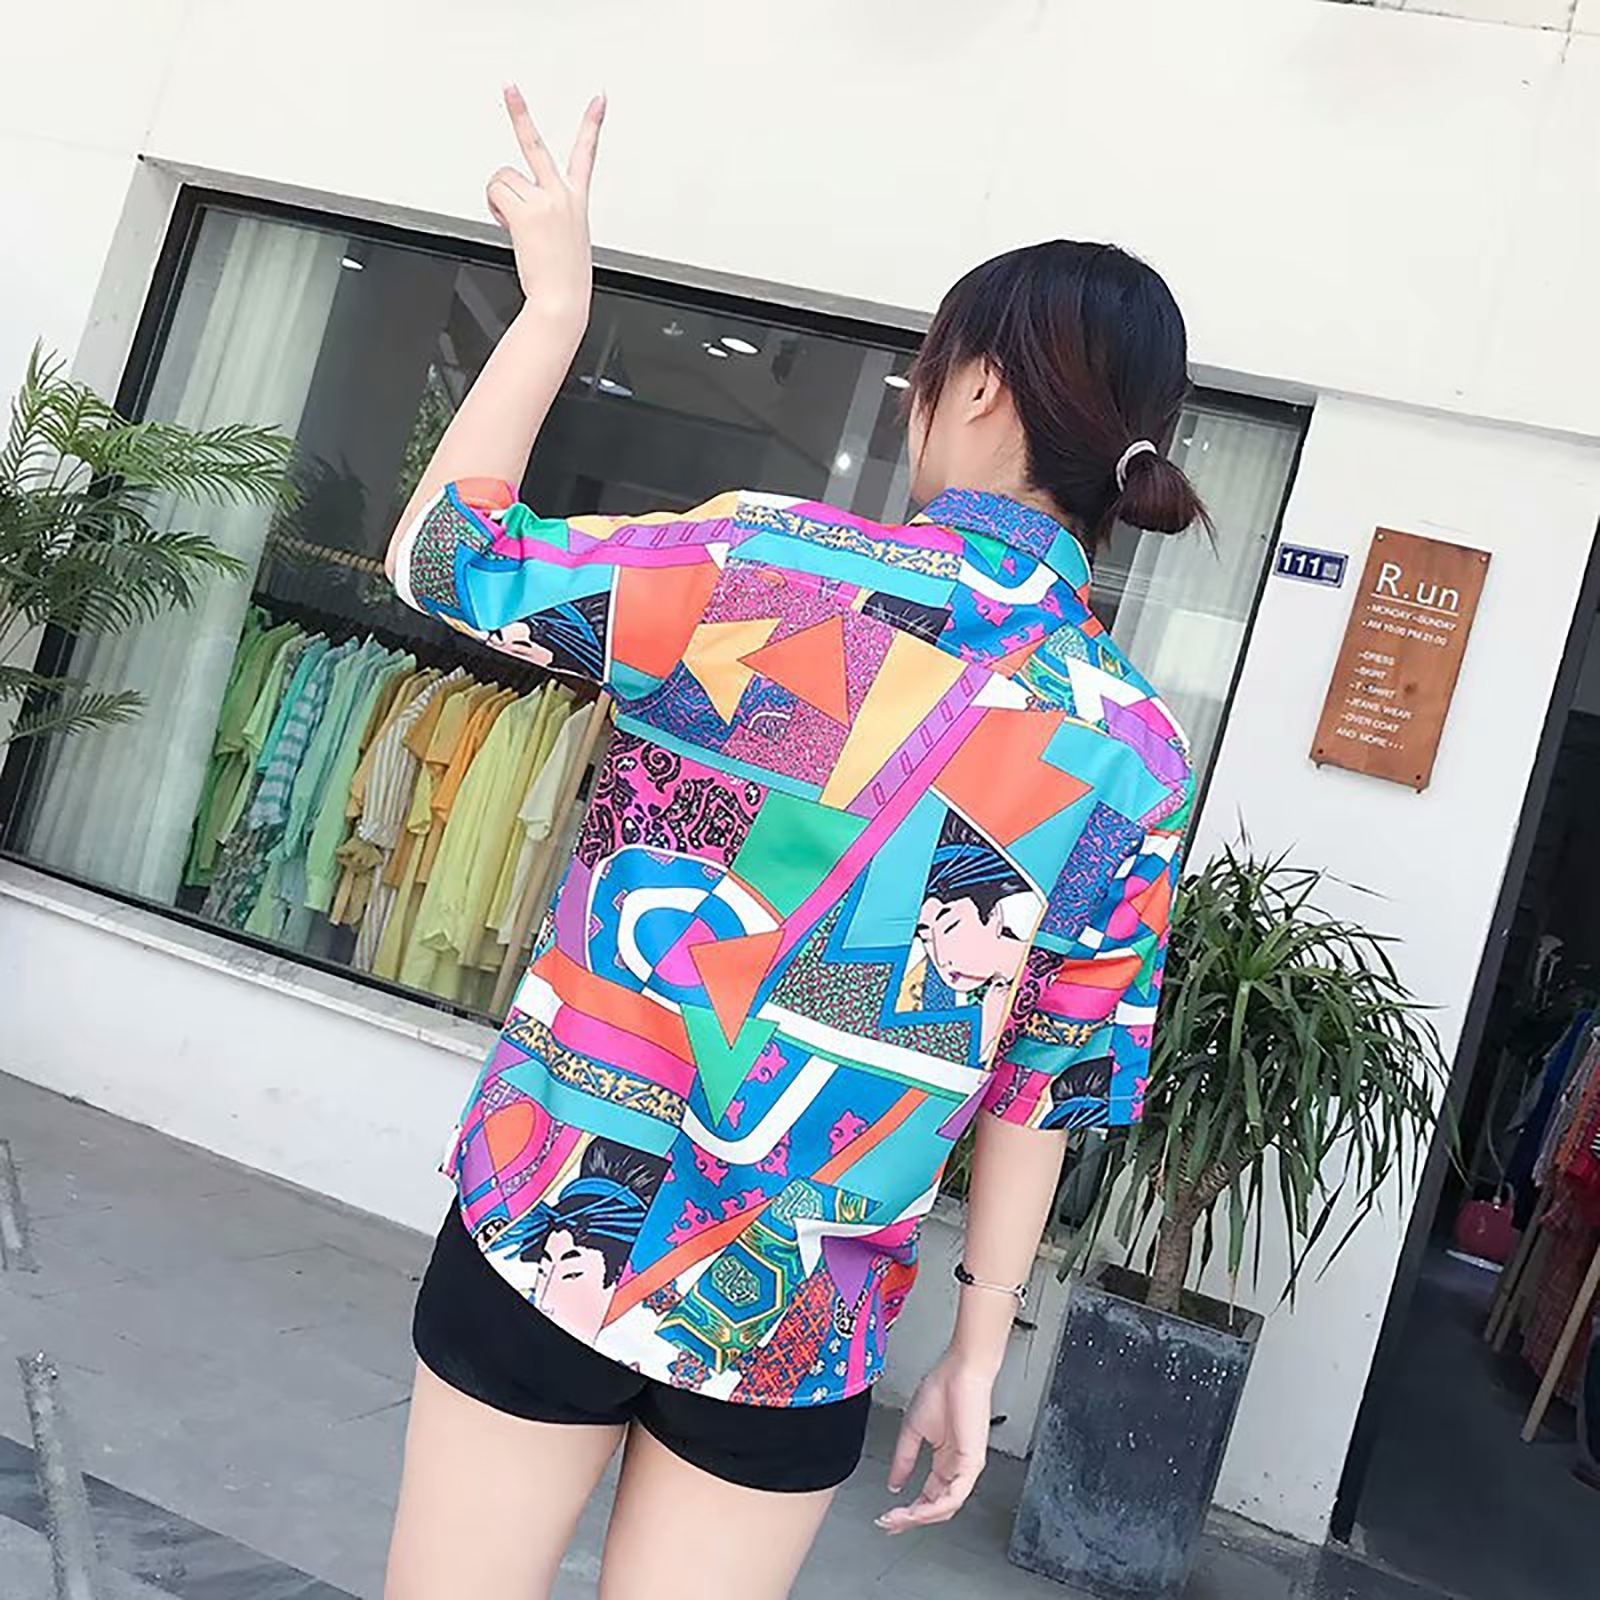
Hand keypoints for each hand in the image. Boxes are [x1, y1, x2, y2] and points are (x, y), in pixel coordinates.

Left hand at [488, 84, 604, 322]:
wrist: (563, 301)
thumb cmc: (565, 276)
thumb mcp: (565, 238)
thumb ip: (544, 212)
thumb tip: (515, 203)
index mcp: (576, 200)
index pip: (586, 154)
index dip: (593, 124)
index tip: (599, 99)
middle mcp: (562, 195)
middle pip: (535, 146)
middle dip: (520, 113)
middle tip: (509, 87)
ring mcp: (544, 202)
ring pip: (502, 179)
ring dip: (500, 199)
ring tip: (513, 222)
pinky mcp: (526, 212)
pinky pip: (495, 193)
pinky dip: (494, 208)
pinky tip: (508, 226)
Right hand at [878, 1354, 992, 1534]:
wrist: (959, 1371)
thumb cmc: (943, 1389)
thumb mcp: (913, 1430)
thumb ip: (904, 1459)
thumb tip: (894, 1482)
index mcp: (945, 1460)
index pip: (928, 1496)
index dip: (908, 1510)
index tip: (888, 1517)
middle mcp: (957, 1468)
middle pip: (936, 1508)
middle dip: (910, 1520)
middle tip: (889, 1524)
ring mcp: (967, 1468)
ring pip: (945, 1507)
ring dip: (919, 1517)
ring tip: (897, 1518)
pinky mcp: (972, 1463)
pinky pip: (955, 1495)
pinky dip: (934, 1507)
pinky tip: (917, 1510)